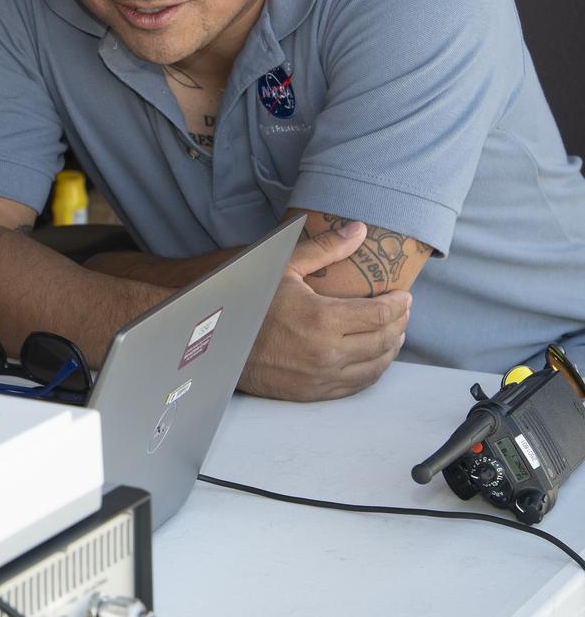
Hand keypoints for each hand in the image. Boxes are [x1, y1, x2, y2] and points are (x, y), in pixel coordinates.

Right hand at [238, 220, 410, 401]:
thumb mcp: (283, 268)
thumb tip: (358, 230)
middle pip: (384, 340)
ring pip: (377, 365)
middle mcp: (327, 352)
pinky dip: (374, 369)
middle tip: (402, 310)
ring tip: (394, 332)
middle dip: (400, 323)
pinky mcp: (315, 392)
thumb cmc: (250, 302)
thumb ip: (324, 249)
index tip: (404, 295)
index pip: (380, 314)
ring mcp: (322, 376)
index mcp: (322, 319)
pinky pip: (359, 384)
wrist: (218, 343)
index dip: (399, 304)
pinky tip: (375, 356)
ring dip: (392, 347)